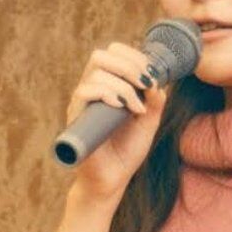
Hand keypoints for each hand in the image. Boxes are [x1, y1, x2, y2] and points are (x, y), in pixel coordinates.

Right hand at [67, 42, 169, 199]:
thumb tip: (156, 80)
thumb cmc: (128, 149)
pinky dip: (107, 94)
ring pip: (97, 71)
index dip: (133, 56)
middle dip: (129, 65)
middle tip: (146, 84)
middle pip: (101, 55)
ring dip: (124, 85)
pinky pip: (84, 91)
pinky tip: (122, 108)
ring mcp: (83, 102)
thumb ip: (155, 100)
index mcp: (109, 85)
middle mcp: (93, 89)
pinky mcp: (76, 116)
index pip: (114, 53)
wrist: (112, 178)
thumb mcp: (149, 120)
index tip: (151, 75)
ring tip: (137, 109)